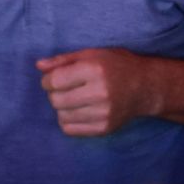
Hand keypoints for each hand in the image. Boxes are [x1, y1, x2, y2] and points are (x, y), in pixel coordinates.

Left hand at [35, 48, 151, 136]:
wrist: (145, 86)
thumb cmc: (116, 65)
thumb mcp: (92, 54)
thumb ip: (63, 60)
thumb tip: (38, 65)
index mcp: (95, 70)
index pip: (55, 81)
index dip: (48, 80)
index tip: (54, 78)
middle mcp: (100, 92)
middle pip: (56, 100)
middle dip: (54, 93)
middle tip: (65, 88)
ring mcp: (103, 113)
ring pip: (62, 116)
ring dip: (62, 107)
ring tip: (74, 98)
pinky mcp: (104, 128)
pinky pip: (71, 130)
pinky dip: (69, 120)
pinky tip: (79, 110)